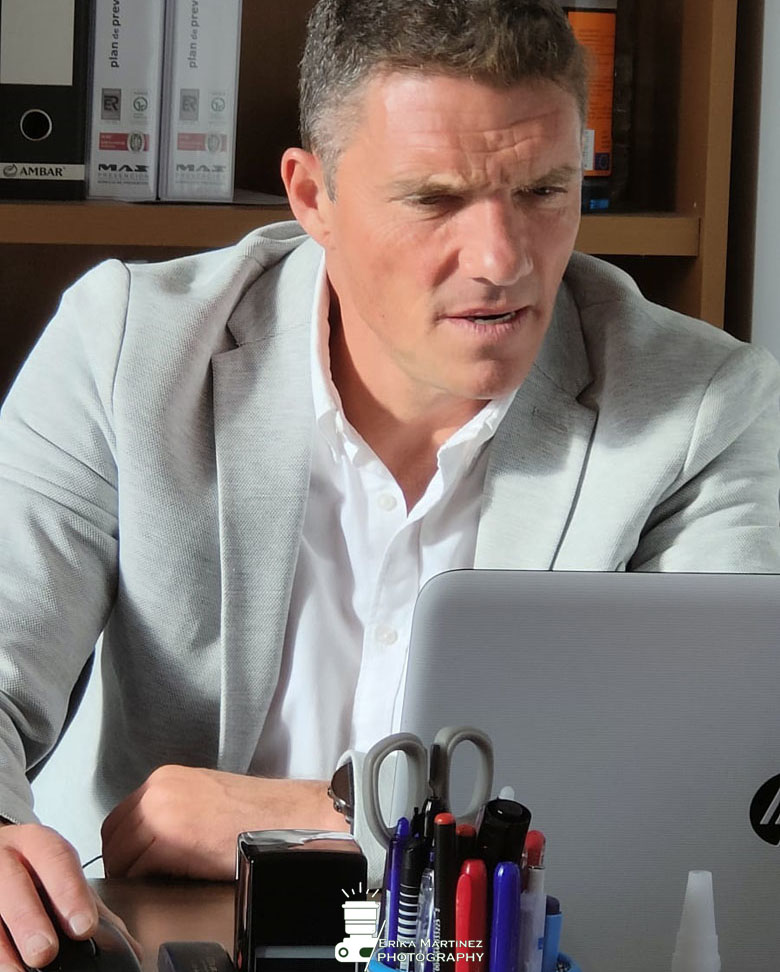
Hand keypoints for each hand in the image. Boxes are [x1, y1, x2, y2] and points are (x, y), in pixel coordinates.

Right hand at [0, 822, 140, 970]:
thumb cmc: (32, 870)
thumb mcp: (59, 875)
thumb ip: (88, 906)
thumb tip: (129, 946)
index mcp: (37, 843)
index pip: (56, 859)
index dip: (70, 893)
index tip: (84, 927)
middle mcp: (5, 857)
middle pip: (13, 885)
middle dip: (30, 920)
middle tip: (46, 952)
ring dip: (2, 946)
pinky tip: (3, 967)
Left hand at [101, 765, 348, 879]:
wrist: (282, 816)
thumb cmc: (253, 812)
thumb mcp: (202, 796)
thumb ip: (170, 809)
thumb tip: (147, 840)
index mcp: (164, 778)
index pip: (119, 817)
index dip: (123, 845)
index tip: (134, 862)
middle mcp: (156, 789)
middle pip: (112, 836)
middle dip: (123, 860)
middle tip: (142, 877)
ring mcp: (160, 813)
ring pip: (120, 854)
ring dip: (132, 873)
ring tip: (158, 880)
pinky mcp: (168, 840)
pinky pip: (138, 869)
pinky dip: (146, 880)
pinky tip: (169, 880)